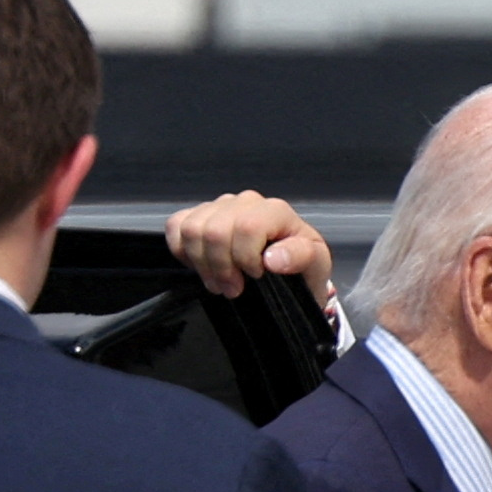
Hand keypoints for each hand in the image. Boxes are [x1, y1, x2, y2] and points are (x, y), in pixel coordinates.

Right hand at [164, 191, 331, 300]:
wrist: (291, 272)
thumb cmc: (302, 267)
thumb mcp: (315, 266)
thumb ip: (301, 257)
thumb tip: (273, 258)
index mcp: (275, 211)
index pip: (247, 227)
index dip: (244, 258)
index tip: (254, 278)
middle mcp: (246, 202)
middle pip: (214, 230)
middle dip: (221, 268)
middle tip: (233, 290)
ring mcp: (220, 206)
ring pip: (192, 229)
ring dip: (202, 264)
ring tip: (220, 283)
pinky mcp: (200, 215)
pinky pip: (176, 226)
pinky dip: (182, 251)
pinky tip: (203, 266)